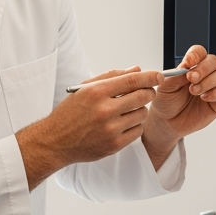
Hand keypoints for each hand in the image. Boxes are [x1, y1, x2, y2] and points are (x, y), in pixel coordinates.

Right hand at [15, 69, 162, 189]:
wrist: (56, 141)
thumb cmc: (70, 113)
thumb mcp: (85, 89)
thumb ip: (111, 77)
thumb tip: (137, 69)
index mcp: (97, 92)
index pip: (133, 80)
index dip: (150, 77)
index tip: (159, 76)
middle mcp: (104, 110)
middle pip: (143, 96)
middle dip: (148, 92)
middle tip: (146, 92)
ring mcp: (110, 129)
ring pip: (142, 114)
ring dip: (140, 109)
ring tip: (128, 109)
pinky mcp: (114, 144)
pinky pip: (138, 131)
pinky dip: (135, 125)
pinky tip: (124, 123)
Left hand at [141, 45, 215, 167]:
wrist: (167, 121)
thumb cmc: (166, 101)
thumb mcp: (165, 86)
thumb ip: (176, 75)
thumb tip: (186, 66)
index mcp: (191, 67)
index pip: (199, 53)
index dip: (195, 55)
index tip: (187, 63)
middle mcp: (204, 74)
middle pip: (213, 61)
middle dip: (203, 69)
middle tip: (191, 78)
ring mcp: (213, 86)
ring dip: (208, 81)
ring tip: (194, 91)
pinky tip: (204, 98)